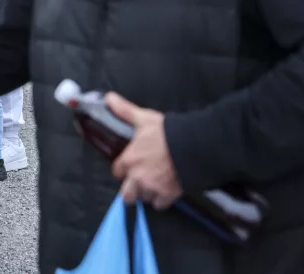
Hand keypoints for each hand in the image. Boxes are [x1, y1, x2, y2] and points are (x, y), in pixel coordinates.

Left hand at [107, 92, 181, 209]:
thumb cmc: (167, 132)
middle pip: (127, 195)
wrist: (194, 147)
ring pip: (144, 199)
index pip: (117, 171)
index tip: (129, 166)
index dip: (122, 169)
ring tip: (154, 185)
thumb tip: (109, 98)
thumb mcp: (143, 119)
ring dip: (147, 194)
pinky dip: (162, 200)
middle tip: (139, 182)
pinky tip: (165, 191)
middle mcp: (137, 177)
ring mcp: (153, 188)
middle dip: (131, 190)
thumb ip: (124, 111)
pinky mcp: (168, 195)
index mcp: (129, 160)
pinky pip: (160, 205)